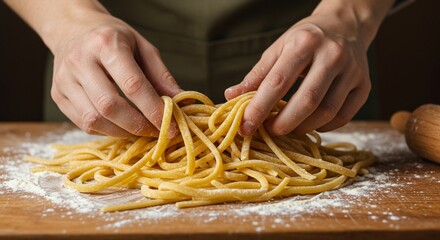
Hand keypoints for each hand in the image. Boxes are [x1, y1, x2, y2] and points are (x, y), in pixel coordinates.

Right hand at [50, 14, 179, 136]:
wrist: (73, 29)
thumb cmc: (113, 38)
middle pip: (110, 106)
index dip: (153, 110)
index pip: (132, 84)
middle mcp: (81, 61)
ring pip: (94, 119)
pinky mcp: (57, 95)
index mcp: (106, 44)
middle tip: (156, 132)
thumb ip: (161, 75)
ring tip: (140, 130)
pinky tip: (121, 126)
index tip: (171, 126)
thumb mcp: (143, 47)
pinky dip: (106, 130)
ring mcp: (64, 79)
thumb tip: (181, 101)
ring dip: (122, 132)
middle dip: (137, 125)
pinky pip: (83, 123)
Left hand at [225, 8, 377, 136]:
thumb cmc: (306, 40)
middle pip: (307, 100)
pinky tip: (310, 123)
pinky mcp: (364, 86)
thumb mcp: (278, 49)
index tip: (245, 127)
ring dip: (303, 128)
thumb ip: (256, 75)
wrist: (345, 26)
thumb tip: (230, 96)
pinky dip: (323, 127)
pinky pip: (344, 117)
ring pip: (327, 112)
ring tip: (288, 127)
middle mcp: (332, 55)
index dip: (259, 108)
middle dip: (283, 124)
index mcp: (304, 43)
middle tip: (269, 131)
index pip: (278, 82)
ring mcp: (353, 71)